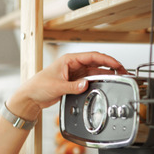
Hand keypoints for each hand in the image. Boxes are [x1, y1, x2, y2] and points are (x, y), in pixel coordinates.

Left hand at [11, 51, 127, 118]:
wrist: (31, 96)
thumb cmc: (38, 86)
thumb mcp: (56, 86)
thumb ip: (72, 86)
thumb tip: (85, 85)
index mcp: (69, 60)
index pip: (92, 56)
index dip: (106, 60)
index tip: (117, 65)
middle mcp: (73, 65)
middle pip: (96, 63)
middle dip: (110, 66)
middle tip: (122, 72)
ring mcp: (74, 73)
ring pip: (94, 71)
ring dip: (105, 75)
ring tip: (117, 78)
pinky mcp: (74, 82)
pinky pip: (89, 80)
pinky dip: (98, 81)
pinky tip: (105, 84)